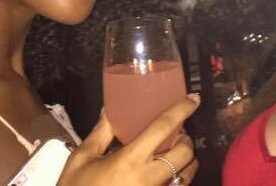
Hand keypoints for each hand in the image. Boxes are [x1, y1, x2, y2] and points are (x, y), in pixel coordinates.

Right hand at [58, 93, 200, 185]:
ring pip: (186, 174)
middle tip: (175, 135)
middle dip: (185, 140)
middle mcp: (149, 178)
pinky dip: (179, 179)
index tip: (194, 98)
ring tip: (172, 154)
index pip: (163, 127)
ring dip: (186, 161)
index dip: (181, 109)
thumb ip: (100, 133)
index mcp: (129, 160)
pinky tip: (166, 175)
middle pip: (185, 152)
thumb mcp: (81, 160)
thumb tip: (109, 108)